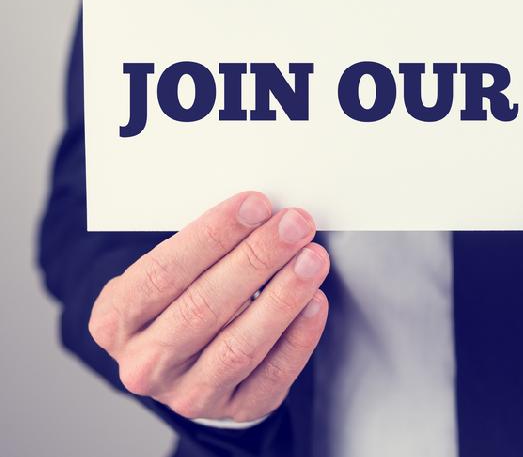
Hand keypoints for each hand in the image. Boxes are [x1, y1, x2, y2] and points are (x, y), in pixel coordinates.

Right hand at [88, 192, 328, 422]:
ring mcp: (189, 393)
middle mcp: (146, 363)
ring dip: (283, 296)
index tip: (254, 205)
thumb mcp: (167, 274)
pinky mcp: (235, 409)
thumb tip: (258, 214)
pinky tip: (314, 302)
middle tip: (293, 225)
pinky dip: (298, 337)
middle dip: (256, 259)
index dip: (213, 236)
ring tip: (311, 259)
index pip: (163, 272)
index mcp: (117, 320)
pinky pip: (272, 374)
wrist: (184, 366)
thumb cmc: (179, 302)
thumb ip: (201, 250)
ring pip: (240, 345)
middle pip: (204, 307)